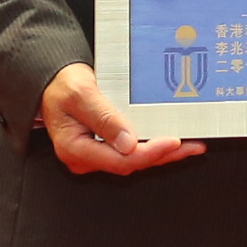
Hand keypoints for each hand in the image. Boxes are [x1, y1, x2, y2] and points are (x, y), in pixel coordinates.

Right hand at [38, 61, 204, 175]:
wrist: (53, 82)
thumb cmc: (61, 86)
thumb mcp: (81, 95)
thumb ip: (103, 118)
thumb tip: (128, 142)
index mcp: (75, 149)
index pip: (119, 160)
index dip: (149, 153)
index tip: (173, 141)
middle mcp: (87, 158)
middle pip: (131, 163)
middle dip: (164, 156)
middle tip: (193, 146)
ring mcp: (97, 154)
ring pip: (135, 160)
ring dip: (164, 153)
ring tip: (192, 145)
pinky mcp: (106, 147)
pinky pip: (133, 151)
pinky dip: (154, 146)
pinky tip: (174, 142)